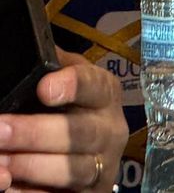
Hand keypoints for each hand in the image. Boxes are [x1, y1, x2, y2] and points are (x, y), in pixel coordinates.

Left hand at [0, 49, 127, 191]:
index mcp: (105, 95)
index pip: (95, 86)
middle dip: (36, 133)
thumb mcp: (65, 84)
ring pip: (73, 169)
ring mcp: (103, 166)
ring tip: (1, 163)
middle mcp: (110, 130)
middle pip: (80, 132)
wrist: (91, 155)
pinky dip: (34, 192)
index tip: (46, 88)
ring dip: (33, 166)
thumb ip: (52, 67)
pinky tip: (11, 186)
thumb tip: (31, 46)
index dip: (73, 86)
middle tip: (0, 130)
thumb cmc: (70, 112)